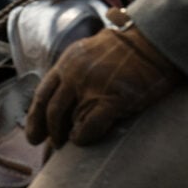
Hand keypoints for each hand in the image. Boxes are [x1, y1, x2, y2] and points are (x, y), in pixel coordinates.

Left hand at [26, 15, 185, 147]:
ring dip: (65, 137)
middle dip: (49, 132)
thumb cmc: (126, 49)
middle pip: (51, 110)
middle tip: (53, 145)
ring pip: (67, 120)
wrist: (153, 41)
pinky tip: (83, 141)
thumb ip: (74, 70)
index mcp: (67, 63)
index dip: (35, 118)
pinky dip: (83, 137)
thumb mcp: (90, 51)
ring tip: (68, 146)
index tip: (34, 135)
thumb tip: (64, 94)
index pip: (43, 94)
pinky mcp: (112, 98)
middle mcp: (74, 75)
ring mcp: (92, 87)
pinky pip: (89, 125)